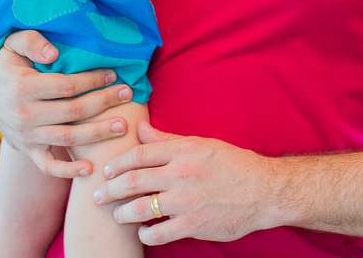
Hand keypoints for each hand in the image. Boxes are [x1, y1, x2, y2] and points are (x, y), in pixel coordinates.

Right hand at [0, 29, 134, 177]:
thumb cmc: (8, 67)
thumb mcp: (11, 44)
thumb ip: (31, 41)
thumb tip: (54, 53)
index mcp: (22, 87)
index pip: (66, 86)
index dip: (92, 80)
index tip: (112, 74)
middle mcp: (24, 115)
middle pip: (73, 111)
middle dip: (104, 102)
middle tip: (127, 94)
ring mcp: (26, 136)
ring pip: (68, 138)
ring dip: (98, 133)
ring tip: (123, 125)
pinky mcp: (28, 151)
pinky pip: (48, 166)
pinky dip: (68, 171)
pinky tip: (90, 169)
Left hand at [95, 122, 282, 245]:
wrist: (264, 190)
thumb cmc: (233, 164)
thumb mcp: (201, 144)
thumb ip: (168, 139)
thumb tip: (140, 129)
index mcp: (183, 151)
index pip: (139, 154)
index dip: (118, 163)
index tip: (107, 171)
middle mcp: (182, 174)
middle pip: (133, 181)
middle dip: (110, 189)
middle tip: (98, 195)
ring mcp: (186, 201)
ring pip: (141, 208)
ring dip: (123, 213)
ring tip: (117, 214)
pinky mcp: (193, 225)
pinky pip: (158, 232)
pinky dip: (146, 233)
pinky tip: (143, 232)